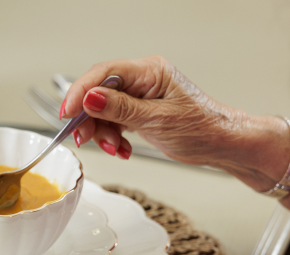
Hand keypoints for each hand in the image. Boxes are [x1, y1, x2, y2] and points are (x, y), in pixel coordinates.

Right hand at [61, 56, 288, 191]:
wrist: (222, 145)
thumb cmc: (202, 128)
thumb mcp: (157, 120)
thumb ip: (120, 109)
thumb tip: (90, 98)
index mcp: (149, 71)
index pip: (104, 74)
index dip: (80, 91)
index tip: (68, 112)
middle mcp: (143, 79)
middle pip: (99, 92)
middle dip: (90, 118)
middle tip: (84, 137)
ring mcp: (141, 95)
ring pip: (104, 110)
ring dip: (102, 133)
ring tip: (114, 148)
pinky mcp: (140, 111)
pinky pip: (114, 120)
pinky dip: (113, 137)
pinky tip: (121, 148)